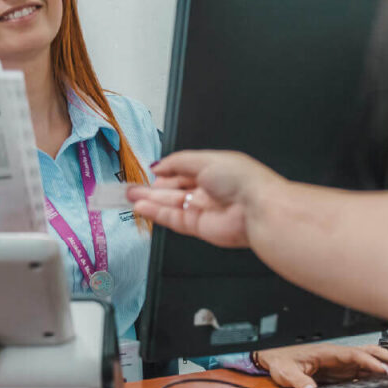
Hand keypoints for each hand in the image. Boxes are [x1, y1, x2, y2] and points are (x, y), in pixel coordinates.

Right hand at [127, 151, 282, 248]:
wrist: (258, 209)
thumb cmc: (241, 180)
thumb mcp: (205, 159)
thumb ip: (177, 162)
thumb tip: (158, 165)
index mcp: (213, 170)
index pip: (182, 171)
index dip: (164, 172)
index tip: (146, 172)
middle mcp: (207, 190)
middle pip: (173, 189)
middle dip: (151, 188)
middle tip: (130, 188)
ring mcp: (203, 209)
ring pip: (170, 205)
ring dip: (149, 201)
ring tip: (129, 197)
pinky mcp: (199, 228)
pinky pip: (173, 220)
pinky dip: (156, 214)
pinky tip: (142, 209)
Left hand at [254, 343, 387, 387]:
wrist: (273, 359)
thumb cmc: (280, 361)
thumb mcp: (286, 372)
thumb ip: (299, 380)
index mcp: (328, 352)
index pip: (355, 355)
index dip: (370, 362)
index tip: (384, 371)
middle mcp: (337, 356)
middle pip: (367, 352)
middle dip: (386, 357)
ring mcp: (340, 364)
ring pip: (367, 361)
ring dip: (384, 365)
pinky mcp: (339, 372)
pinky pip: (361, 372)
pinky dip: (374, 375)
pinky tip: (383, 382)